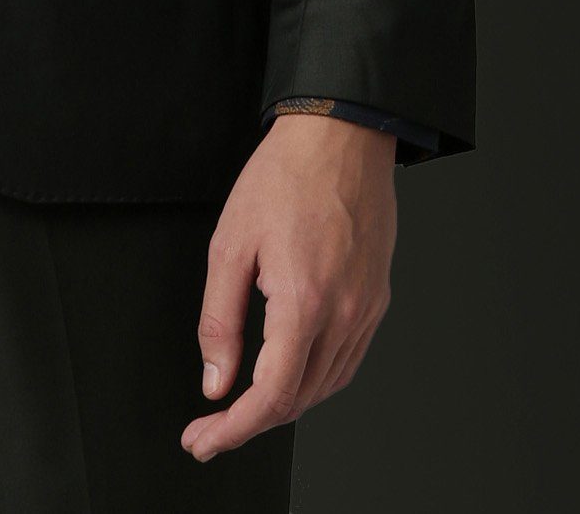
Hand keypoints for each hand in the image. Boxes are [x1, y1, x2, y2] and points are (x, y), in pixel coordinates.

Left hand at [181, 112, 396, 461]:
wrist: (340, 138)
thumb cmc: (284, 177)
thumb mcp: (230, 243)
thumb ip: (219, 319)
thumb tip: (215, 380)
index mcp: (303, 302)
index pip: (271, 397)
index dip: (233, 429)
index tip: (203, 440)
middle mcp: (344, 315)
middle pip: (298, 401)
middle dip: (249, 423)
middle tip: (209, 428)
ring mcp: (366, 311)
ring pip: (323, 387)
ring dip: (282, 406)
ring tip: (241, 407)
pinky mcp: (376, 301)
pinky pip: (345, 362)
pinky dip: (312, 381)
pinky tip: (288, 374)